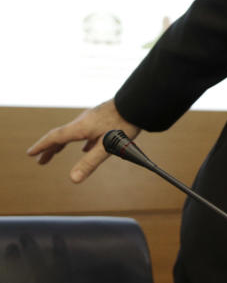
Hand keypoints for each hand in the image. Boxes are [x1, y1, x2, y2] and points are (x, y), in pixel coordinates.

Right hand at [26, 99, 140, 182]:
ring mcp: (94, 117)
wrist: (139, 103)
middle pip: (62, 136)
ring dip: (64, 143)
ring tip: (58, 152)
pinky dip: (81, 140)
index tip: (30, 154)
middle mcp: (84, 120)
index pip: (55, 137)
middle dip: (50, 149)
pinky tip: (87, 146)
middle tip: (41, 161)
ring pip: (74, 133)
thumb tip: (73, 179)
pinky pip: (87, 130)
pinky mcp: (104, 117)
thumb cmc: (125, 123)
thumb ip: (90, 162)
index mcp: (81, 127)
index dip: (42, 147)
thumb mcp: (107, 146)